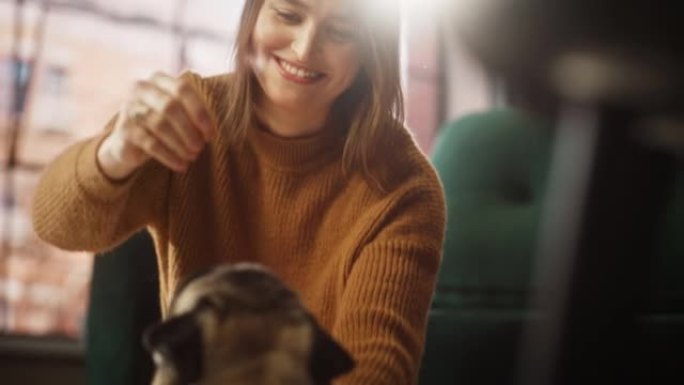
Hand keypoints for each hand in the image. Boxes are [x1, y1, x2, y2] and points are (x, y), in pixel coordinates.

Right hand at [97, 71, 214, 179]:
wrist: (130, 142)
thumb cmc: (163, 124)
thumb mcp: (179, 114)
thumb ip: (194, 115)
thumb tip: (209, 131)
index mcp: (158, 79)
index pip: (183, 89)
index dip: (199, 112)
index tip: (210, 134)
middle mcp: (140, 89)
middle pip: (171, 107)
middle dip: (189, 130)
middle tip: (200, 147)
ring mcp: (129, 108)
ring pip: (160, 125)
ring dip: (180, 144)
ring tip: (192, 157)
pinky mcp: (124, 130)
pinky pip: (150, 144)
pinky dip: (169, 156)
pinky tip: (181, 165)